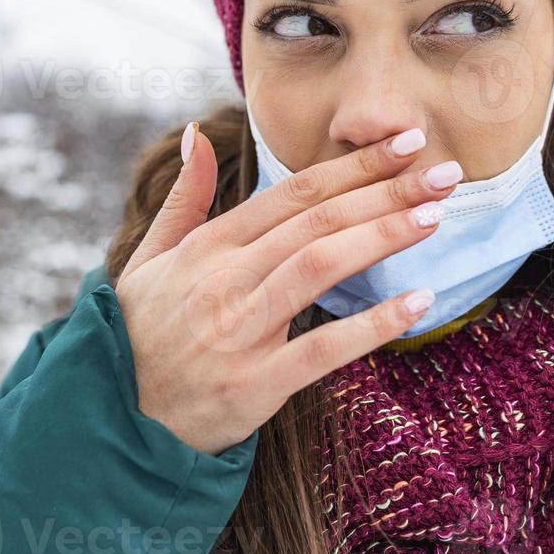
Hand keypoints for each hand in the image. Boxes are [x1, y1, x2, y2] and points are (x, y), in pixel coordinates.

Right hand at [114, 123, 457, 454]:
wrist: (110, 419)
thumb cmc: (137, 335)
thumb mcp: (149, 259)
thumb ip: (184, 198)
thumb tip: (195, 135)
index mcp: (209, 246)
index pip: (294, 194)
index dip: (353, 166)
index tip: (404, 144)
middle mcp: (226, 278)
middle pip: (317, 221)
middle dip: (385, 191)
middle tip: (443, 172)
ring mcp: (241, 329)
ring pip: (319, 266)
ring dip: (381, 236)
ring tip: (434, 217)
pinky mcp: (255, 382)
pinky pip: (322, 349)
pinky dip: (372, 324)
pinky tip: (417, 302)